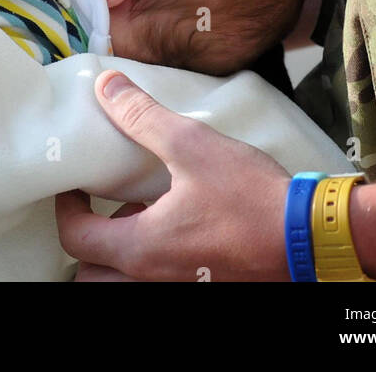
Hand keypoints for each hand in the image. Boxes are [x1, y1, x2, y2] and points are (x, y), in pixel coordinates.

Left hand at [56, 70, 291, 281]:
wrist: (310, 239)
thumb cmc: (251, 197)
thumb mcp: (191, 145)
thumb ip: (142, 117)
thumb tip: (106, 87)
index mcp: (141, 250)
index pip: (75, 238)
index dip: (66, 206)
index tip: (73, 181)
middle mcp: (153, 280)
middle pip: (92, 273)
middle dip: (89, 240)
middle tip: (98, 204)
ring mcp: (179, 287)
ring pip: (124, 283)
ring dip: (119, 251)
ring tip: (136, 209)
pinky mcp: (204, 287)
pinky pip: (157, 280)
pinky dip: (150, 257)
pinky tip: (174, 219)